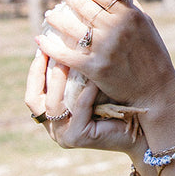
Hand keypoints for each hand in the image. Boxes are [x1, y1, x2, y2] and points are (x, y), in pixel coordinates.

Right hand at [24, 50, 143, 157]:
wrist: (142, 129)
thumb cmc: (117, 103)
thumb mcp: (90, 85)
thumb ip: (74, 72)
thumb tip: (60, 37)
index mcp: (51, 117)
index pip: (33, 93)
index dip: (35, 70)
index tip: (41, 46)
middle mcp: (53, 128)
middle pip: (34, 99)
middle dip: (42, 72)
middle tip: (50, 48)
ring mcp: (63, 135)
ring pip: (53, 104)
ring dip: (60, 79)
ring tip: (70, 57)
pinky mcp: (77, 138)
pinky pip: (79, 108)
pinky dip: (86, 90)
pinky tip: (93, 74)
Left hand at [36, 0, 174, 112]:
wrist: (155, 90)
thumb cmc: (154, 57)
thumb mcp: (148, 27)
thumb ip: (132, 9)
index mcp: (129, 16)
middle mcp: (115, 29)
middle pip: (84, 6)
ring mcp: (104, 48)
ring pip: (71, 27)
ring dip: (56, 18)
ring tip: (49, 14)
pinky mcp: (94, 68)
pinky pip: (65, 54)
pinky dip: (50, 47)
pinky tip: (40, 39)